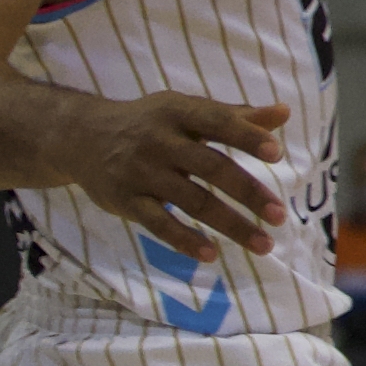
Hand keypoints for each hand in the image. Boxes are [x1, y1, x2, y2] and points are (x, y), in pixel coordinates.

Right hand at [71, 92, 295, 255]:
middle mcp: (160, 141)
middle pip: (211, 167)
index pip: (217, 122)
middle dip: (248, 192)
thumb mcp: (187, 110)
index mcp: (179, 113)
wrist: (81, 137)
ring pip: (192, 201)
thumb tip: (284, 113)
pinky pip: (158, 223)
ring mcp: (142, 172)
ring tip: (264, 244)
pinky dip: (184, 240)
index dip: (246, 136)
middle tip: (279, 216)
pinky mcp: (126, 200)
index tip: (277, 154)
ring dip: (230, 224)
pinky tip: (211, 255)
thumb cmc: (150, 123)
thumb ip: (235, 116)